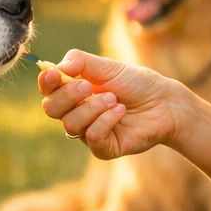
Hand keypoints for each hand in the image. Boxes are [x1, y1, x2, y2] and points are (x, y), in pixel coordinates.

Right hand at [38, 50, 177, 160]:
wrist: (164, 103)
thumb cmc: (137, 83)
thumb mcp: (108, 66)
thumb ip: (80, 62)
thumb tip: (55, 67)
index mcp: (75, 91)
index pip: (48, 90)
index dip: (46, 83)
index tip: (54, 74)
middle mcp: (77, 112)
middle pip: (51, 109)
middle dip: (68, 95)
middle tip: (89, 86)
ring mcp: (89, 131)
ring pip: (70, 124)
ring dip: (92, 108)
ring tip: (114, 99)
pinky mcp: (104, 148)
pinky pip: (92, 137)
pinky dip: (105, 121)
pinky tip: (120, 111)